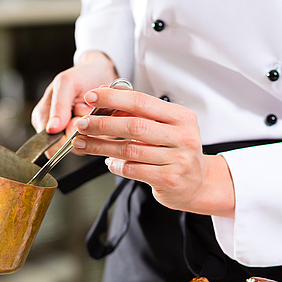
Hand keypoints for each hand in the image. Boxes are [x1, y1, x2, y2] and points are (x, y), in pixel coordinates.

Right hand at [31, 51, 117, 156]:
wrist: (102, 72)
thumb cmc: (81, 76)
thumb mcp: (66, 83)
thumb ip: (58, 106)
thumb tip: (51, 129)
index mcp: (44, 119)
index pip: (50, 145)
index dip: (65, 136)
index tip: (74, 118)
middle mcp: (59, 131)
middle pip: (69, 145)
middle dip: (80, 126)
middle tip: (84, 107)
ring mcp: (78, 134)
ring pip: (86, 142)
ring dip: (92, 123)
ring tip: (90, 106)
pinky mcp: (95, 136)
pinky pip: (100, 139)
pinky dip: (102, 123)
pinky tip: (99, 110)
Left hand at [71, 87, 235, 217]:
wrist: (199, 184)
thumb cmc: (178, 152)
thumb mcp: (167, 128)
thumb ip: (140, 115)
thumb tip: (106, 101)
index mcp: (181, 117)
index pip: (142, 102)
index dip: (113, 98)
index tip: (92, 97)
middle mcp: (183, 137)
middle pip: (134, 126)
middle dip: (103, 123)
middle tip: (82, 124)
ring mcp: (177, 160)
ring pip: (129, 150)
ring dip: (101, 146)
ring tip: (83, 143)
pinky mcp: (169, 179)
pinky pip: (133, 170)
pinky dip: (115, 165)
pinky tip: (108, 161)